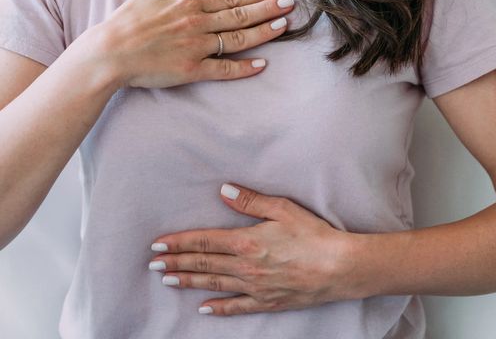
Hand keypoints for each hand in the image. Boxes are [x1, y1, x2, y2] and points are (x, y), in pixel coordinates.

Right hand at [84, 0, 294, 88]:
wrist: (109, 53)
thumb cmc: (125, 22)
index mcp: (189, 5)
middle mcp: (197, 24)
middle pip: (241, 15)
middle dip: (268, 8)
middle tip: (290, 3)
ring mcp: (196, 48)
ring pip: (238, 39)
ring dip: (263, 32)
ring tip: (284, 25)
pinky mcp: (192, 71)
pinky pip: (223, 69)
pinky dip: (244, 68)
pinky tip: (262, 64)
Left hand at [148, 184, 355, 315]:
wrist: (339, 267)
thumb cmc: (314, 234)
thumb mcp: (282, 208)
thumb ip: (249, 201)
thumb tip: (223, 190)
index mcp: (246, 242)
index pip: (204, 241)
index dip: (179, 242)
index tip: (159, 244)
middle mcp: (245, 267)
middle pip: (203, 263)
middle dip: (176, 262)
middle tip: (153, 264)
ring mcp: (255, 287)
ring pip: (213, 284)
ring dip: (188, 281)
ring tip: (168, 279)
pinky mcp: (267, 302)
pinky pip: (236, 307)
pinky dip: (217, 308)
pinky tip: (203, 308)